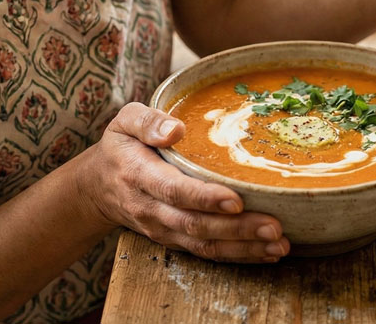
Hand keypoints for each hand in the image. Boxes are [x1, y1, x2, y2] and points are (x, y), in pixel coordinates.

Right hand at [84, 103, 289, 262]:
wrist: (97, 187)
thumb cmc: (120, 147)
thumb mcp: (124, 122)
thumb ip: (147, 121)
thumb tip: (176, 129)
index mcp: (139, 175)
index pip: (173, 190)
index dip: (204, 198)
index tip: (235, 200)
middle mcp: (151, 208)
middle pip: (194, 224)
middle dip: (236, 229)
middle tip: (273, 227)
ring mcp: (162, 229)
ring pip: (203, 244)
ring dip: (243, 248)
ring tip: (278, 244)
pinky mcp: (174, 240)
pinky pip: (206, 252)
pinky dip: (238, 255)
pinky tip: (266, 252)